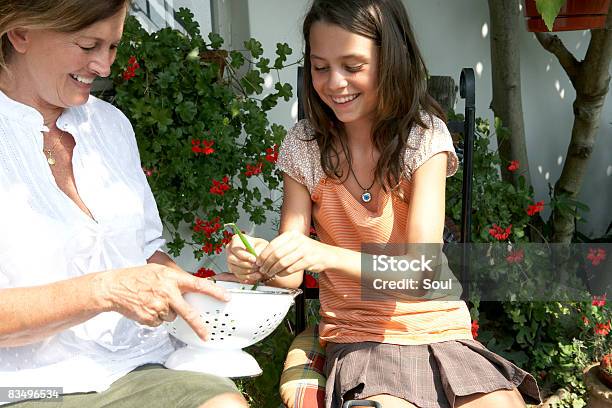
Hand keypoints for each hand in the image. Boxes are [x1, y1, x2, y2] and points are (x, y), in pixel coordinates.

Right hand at [96, 264, 229, 340]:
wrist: (114, 287)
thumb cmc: (137, 277)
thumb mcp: (159, 270)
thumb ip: (175, 279)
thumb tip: (191, 287)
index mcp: (172, 279)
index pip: (198, 284)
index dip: (214, 291)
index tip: (226, 298)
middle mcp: (167, 293)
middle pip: (188, 313)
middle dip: (198, 325)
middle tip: (206, 335)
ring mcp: (158, 307)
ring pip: (172, 317)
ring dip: (166, 312)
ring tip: (153, 301)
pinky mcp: (149, 318)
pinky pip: (159, 322)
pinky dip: (155, 317)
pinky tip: (146, 307)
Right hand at [225, 233, 268, 283]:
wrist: (261, 255)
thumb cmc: (260, 248)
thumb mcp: (262, 245)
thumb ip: (259, 249)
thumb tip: (256, 256)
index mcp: (236, 241)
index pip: (235, 249)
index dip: (244, 256)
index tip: (254, 259)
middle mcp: (230, 251)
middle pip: (232, 260)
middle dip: (246, 265)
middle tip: (257, 266)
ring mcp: (231, 261)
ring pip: (235, 269)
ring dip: (247, 272)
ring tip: (258, 271)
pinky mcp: (234, 271)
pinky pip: (238, 276)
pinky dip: (248, 277)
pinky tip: (256, 276)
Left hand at [257, 230, 327, 278]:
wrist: (326, 254)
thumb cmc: (307, 250)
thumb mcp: (294, 243)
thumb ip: (281, 247)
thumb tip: (262, 257)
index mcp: (291, 234)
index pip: (273, 244)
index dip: (264, 255)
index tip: (258, 262)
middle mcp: (297, 240)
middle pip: (276, 254)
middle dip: (267, 264)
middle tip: (262, 270)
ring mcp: (304, 250)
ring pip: (283, 262)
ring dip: (273, 270)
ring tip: (269, 273)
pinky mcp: (308, 260)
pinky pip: (291, 269)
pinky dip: (282, 273)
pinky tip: (279, 274)